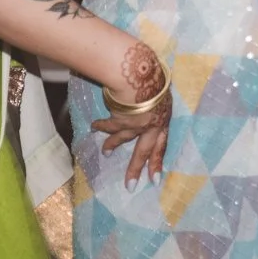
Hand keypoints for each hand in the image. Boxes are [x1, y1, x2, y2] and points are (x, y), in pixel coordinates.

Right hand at [90, 42, 170, 187]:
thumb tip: (155, 102)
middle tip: (131, 186)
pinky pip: (108, 126)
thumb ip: (158, 100)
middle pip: (144, 152)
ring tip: (106, 153)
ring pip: (123, 139)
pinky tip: (93, 128)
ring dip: (112, 146)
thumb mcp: (162, 89)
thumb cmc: (153, 75)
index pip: (162, 144)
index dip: (157, 162)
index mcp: (164, 118)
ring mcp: (136, 124)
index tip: (155, 180)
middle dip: (136, 169)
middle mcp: (151, 125)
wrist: (140, 72)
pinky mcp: (120, 119)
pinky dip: (100, 126)